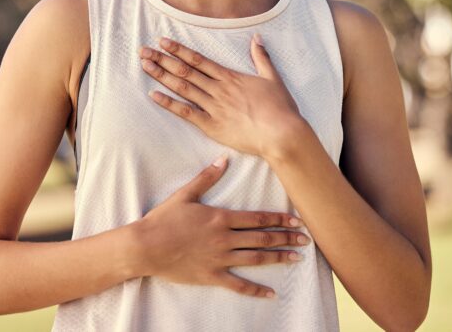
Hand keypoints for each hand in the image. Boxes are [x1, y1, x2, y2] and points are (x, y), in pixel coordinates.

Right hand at [135, 155, 310, 297]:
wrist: (145, 246)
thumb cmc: (163, 219)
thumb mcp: (185, 194)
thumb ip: (207, 177)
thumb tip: (224, 159)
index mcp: (221, 218)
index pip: (258, 218)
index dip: (279, 219)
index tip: (297, 220)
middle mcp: (225, 238)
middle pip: (262, 238)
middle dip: (286, 238)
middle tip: (307, 239)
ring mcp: (220, 259)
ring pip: (256, 258)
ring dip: (278, 257)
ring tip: (296, 258)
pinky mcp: (212, 276)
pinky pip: (238, 284)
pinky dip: (256, 290)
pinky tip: (271, 293)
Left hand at [138, 33, 304, 158]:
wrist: (282, 133)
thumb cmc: (280, 108)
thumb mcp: (272, 78)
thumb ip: (261, 57)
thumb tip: (257, 38)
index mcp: (230, 77)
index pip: (198, 60)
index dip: (179, 50)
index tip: (163, 42)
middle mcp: (218, 89)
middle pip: (185, 70)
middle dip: (163, 59)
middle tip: (143, 51)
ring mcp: (214, 107)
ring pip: (183, 87)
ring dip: (162, 75)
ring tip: (145, 66)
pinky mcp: (212, 126)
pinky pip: (186, 113)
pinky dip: (169, 103)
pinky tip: (154, 95)